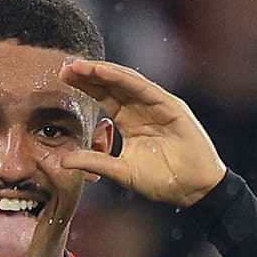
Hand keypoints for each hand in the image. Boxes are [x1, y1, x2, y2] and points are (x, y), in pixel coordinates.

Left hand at [63, 56, 230, 207]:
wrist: (193, 190)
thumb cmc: (163, 180)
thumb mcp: (120, 171)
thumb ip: (94, 162)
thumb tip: (63, 161)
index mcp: (130, 119)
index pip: (104, 96)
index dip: (85, 86)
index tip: (63, 78)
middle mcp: (142, 107)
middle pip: (112, 84)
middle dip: (89, 74)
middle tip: (66, 66)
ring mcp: (157, 104)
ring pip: (126, 81)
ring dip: (102, 71)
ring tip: (80, 66)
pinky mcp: (171, 106)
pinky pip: (144, 88)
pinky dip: (123, 78)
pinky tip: (103, 71)